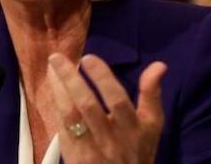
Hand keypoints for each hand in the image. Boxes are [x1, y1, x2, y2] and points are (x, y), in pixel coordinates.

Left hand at [47, 53, 166, 163]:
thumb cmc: (138, 152)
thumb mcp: (151, 126)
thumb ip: (152, 95)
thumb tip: (159, 65)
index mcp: (134, 129)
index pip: (118, 100)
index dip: (103, 78)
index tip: (88, 58)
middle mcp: (111, 139)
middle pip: (88, 105)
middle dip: (71, 79)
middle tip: (56, 57)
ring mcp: (91, 150)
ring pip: (70, 116)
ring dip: (58, 89)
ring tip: (52, 67)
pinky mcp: (75, 157)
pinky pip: (62, 128)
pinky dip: (56, 105)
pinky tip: (52, 88)